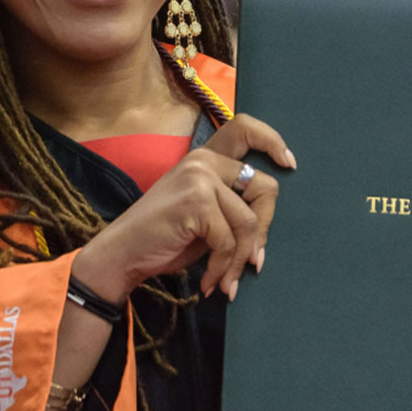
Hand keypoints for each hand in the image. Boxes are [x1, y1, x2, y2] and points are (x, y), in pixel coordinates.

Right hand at [77, 114, 293, 302]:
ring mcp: (199, 178)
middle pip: (265, 188)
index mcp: (205, 157)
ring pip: (248, 222)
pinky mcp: (196, 201)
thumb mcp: (203, 216)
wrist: (121, 255)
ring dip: (239, 260)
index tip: (290, 165)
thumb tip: (263, 237)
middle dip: (263, 230)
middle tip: (253, 262)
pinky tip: (210, 282)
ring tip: (226, 282)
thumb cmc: (163, 238)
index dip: (272, 142)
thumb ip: (231, 209)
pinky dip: (222, 268)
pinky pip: (229, 241)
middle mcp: (203, 160)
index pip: (245, 129)